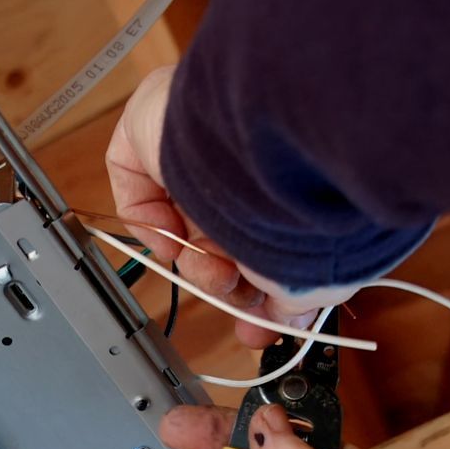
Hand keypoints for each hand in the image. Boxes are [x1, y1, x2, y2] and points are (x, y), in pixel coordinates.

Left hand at [106, 68, 358, 347]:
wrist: (283, 159)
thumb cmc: (310, 208)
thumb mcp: (314, 274)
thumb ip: (296, 300)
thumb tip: (289, 322)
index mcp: (287, 180)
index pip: (262, 235)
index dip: (258, 286)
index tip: (260, 323)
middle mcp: (242, 158)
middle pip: (221, 233)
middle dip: (227, 281)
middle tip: (243, 303)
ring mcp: (194, 139)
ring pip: (181, 219)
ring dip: (197, 265)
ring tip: (218, 275)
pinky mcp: (150, 125)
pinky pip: (135, 186)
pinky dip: (151, 226)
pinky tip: (177, 242)